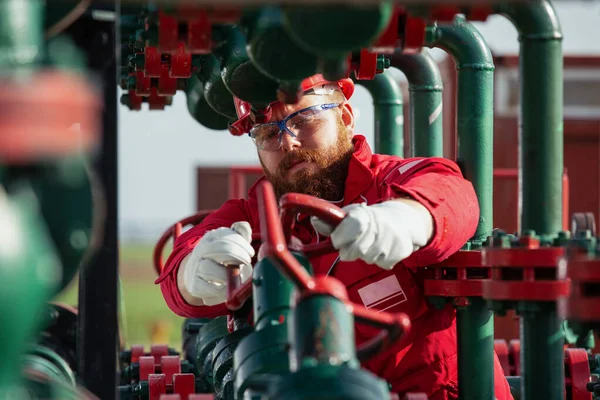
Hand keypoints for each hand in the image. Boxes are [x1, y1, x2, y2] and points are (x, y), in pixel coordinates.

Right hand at [182, 221, 254, 305]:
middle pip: (221, 248)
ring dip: (228, 275)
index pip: (227, 235)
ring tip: (237, 278)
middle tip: (247, 262)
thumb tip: (242, 226)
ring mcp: (196, 267)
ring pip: (210, 269)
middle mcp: (201, 250)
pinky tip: (228, 288)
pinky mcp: (194, 285)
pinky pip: (208, 288)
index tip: (250, 253)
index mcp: (212, 237)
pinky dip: (221, 291)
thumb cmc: (223, 259)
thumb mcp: (233, 244)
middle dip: (238, 256)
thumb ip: (241, 234)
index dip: (242, 244)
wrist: (198, 276)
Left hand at [311, 201, 430, 269]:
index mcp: (361, 217)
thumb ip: (332, 223)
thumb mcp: (351, 214)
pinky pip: (380, 263)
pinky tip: (383, 247)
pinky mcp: (398, 253)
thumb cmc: (370, 218)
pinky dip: (380, 258)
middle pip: (351, 253)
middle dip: (350, 250)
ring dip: (366, 253)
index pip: (340, 238)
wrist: (402, 220)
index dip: (338, 240)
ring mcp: (388, 242)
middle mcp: (375, 229)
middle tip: (356, 241)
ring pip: (366, 258)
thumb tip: (315, 222)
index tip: (339, 238)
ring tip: (372, 242)